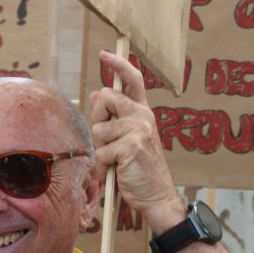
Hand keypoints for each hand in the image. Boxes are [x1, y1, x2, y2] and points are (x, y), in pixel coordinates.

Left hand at [88, 50, 185, 231]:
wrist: (158, 197)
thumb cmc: (140, 170)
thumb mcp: (128, 139)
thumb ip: (114, 118)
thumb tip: (95, 94)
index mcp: (143, 113)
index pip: (133, 80)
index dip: (118, 64)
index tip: (104, 55)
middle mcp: (143, 116)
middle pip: (106, 97)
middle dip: (98, 118)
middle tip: (108, 141)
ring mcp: (138, 130)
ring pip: (98, 129)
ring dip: (101, 149)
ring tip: (115, 162)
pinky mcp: (130, 146)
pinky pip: (101, 152)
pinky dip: (103, 167)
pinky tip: (115, 173)